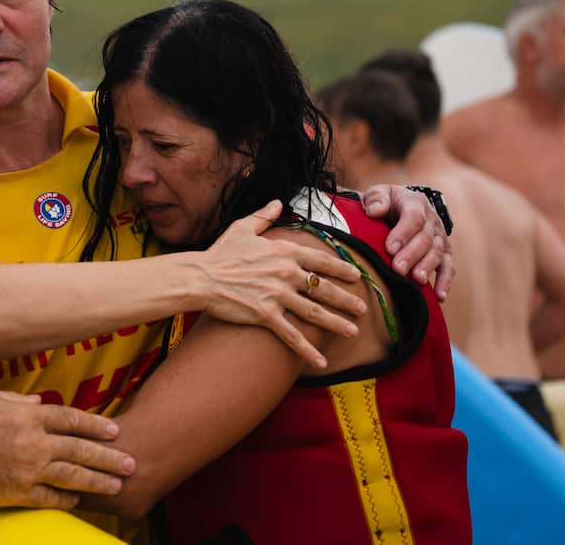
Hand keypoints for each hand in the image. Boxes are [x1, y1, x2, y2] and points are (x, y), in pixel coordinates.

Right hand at [0, 390, 134, 508]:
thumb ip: (20, 402)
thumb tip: (40, 403)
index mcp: (30, 416)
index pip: (73, 419)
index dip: (97, 425)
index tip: (115, 431)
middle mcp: (34, 441)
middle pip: (81, 449)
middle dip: (109, 457)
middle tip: (131, 463)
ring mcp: (26, 468)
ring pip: (71, 476)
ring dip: (97, 481)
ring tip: (115, 485)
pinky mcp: (15, 491)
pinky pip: (48, 498)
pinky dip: (66, 499)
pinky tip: (78, 500)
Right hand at [196, 200, 367, 368]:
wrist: (201, 277)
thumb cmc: (221, 253)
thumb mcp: (243, 227)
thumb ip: (265, 215)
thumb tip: (278, 203)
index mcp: (284, 250)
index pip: (321, 259)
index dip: (342, 268)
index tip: (356, 276)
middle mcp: (286, 272)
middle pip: (324, 287)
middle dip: (346, 299)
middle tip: (362, 308)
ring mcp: (277, 295)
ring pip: (315, 312)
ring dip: (337, 323)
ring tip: (353, 332)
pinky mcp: (266, 315)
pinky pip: (292, 335)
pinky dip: (307, 350)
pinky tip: (320, 362)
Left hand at [362, 184, 454, 300]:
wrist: (400, 208)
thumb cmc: (385, 204)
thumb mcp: (378, 194)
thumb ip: (376, 198)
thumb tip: (375, 210)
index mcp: (415, 203)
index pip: (413, 217)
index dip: (403, 233)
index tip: (390, 248)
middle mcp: (431, 219)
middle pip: (425, 238)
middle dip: (412, 254)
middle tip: (398, 269)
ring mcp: (439, 237)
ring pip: (437, 252)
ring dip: (428, 267)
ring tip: (417, 280)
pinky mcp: (444, 253)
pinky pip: (448, 267)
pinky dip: (445, 281)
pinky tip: (439, 296)